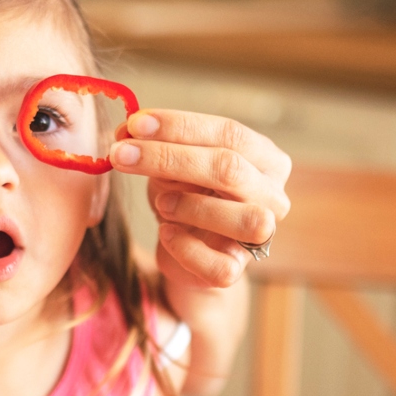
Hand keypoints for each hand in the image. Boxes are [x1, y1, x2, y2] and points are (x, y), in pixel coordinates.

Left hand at [110, 110, 291, 291]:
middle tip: (121, 153)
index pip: (230, 133)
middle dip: (169, 158)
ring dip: (191, 206)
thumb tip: (128, 133)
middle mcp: (273, 196)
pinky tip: (166, 233)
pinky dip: (185, 248)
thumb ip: (159, 146)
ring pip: (243, 219)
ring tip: (160, 202)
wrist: (184, 246)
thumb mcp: (172, 164)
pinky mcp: (236, 270)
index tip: (134, 124)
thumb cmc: (185, 193)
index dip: (180, 126)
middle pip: (229, 169)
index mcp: (265, 158)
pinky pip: (219, 265)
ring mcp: (261, 236)